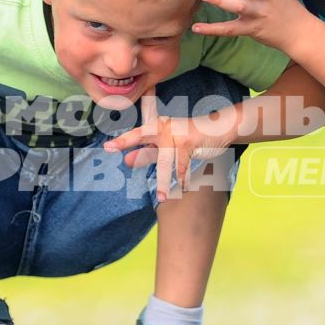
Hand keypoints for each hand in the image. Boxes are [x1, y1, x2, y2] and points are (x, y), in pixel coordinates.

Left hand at [104, 106, 236, 200]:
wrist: (217, 128)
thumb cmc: (189, 137)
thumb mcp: (166, 145)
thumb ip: (147, 153)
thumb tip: (126, 160)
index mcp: (156, 126)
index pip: (136, 134)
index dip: (122, 141)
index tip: (107, 148)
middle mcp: (164, 127)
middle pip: (142, 135)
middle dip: (129, 142)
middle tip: (122, 159)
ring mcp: (176, 135)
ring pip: (165, 162)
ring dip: (163, 182)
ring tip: (161, 197)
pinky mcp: (189, 143)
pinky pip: (183, 166)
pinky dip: (184, 178)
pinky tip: (183, 186)